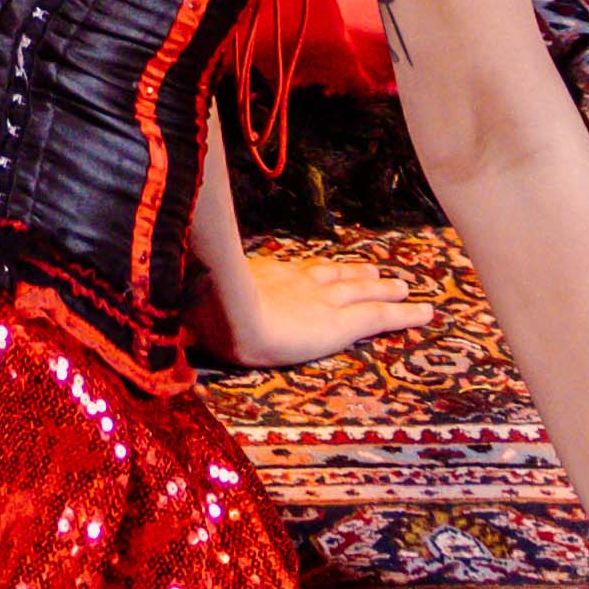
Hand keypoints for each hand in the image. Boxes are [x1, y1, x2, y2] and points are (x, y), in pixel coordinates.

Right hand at [195, 235, 431, 370]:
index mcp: (266, 275)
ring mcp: (322, 299)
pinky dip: (405, 312)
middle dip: (355, 274)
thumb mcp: (195, 297)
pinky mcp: (341, 322)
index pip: (298, 270)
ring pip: (361, 291)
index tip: (330, 266)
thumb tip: (163, 310)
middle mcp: (297, 281)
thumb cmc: (203, 308)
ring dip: (382, 287)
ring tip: (401, 286)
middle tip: (375, 271)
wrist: (226, 315)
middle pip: (333, 275)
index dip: (318, 269)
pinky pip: (380, 316)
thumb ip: (191, 304)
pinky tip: (425, 311)